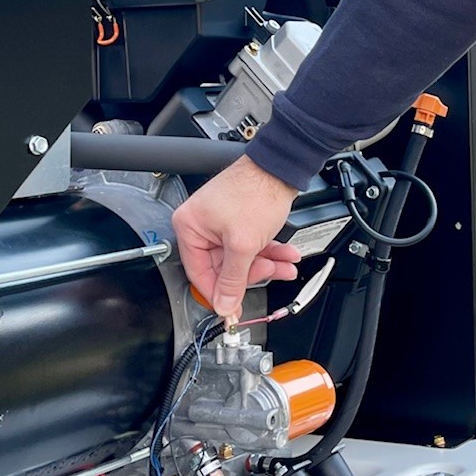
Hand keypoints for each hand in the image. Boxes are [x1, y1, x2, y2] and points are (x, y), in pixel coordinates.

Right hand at [172, 156, 301, 321]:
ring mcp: (220, 222)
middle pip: (224, 267)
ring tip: (285, 265)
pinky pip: (251, 245)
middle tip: (271, 273)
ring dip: (266, 263)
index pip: (199, 273)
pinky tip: (285, 255)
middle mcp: (201, 225)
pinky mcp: (239, 220)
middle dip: (254, 272)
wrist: (280, 167)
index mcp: (190, 227)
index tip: (232, 308)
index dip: (219, 293)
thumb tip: (224, 304)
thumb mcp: (243, 244)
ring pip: (242, 257)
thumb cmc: (256, 191)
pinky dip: (269, 250)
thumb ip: (234, 279)